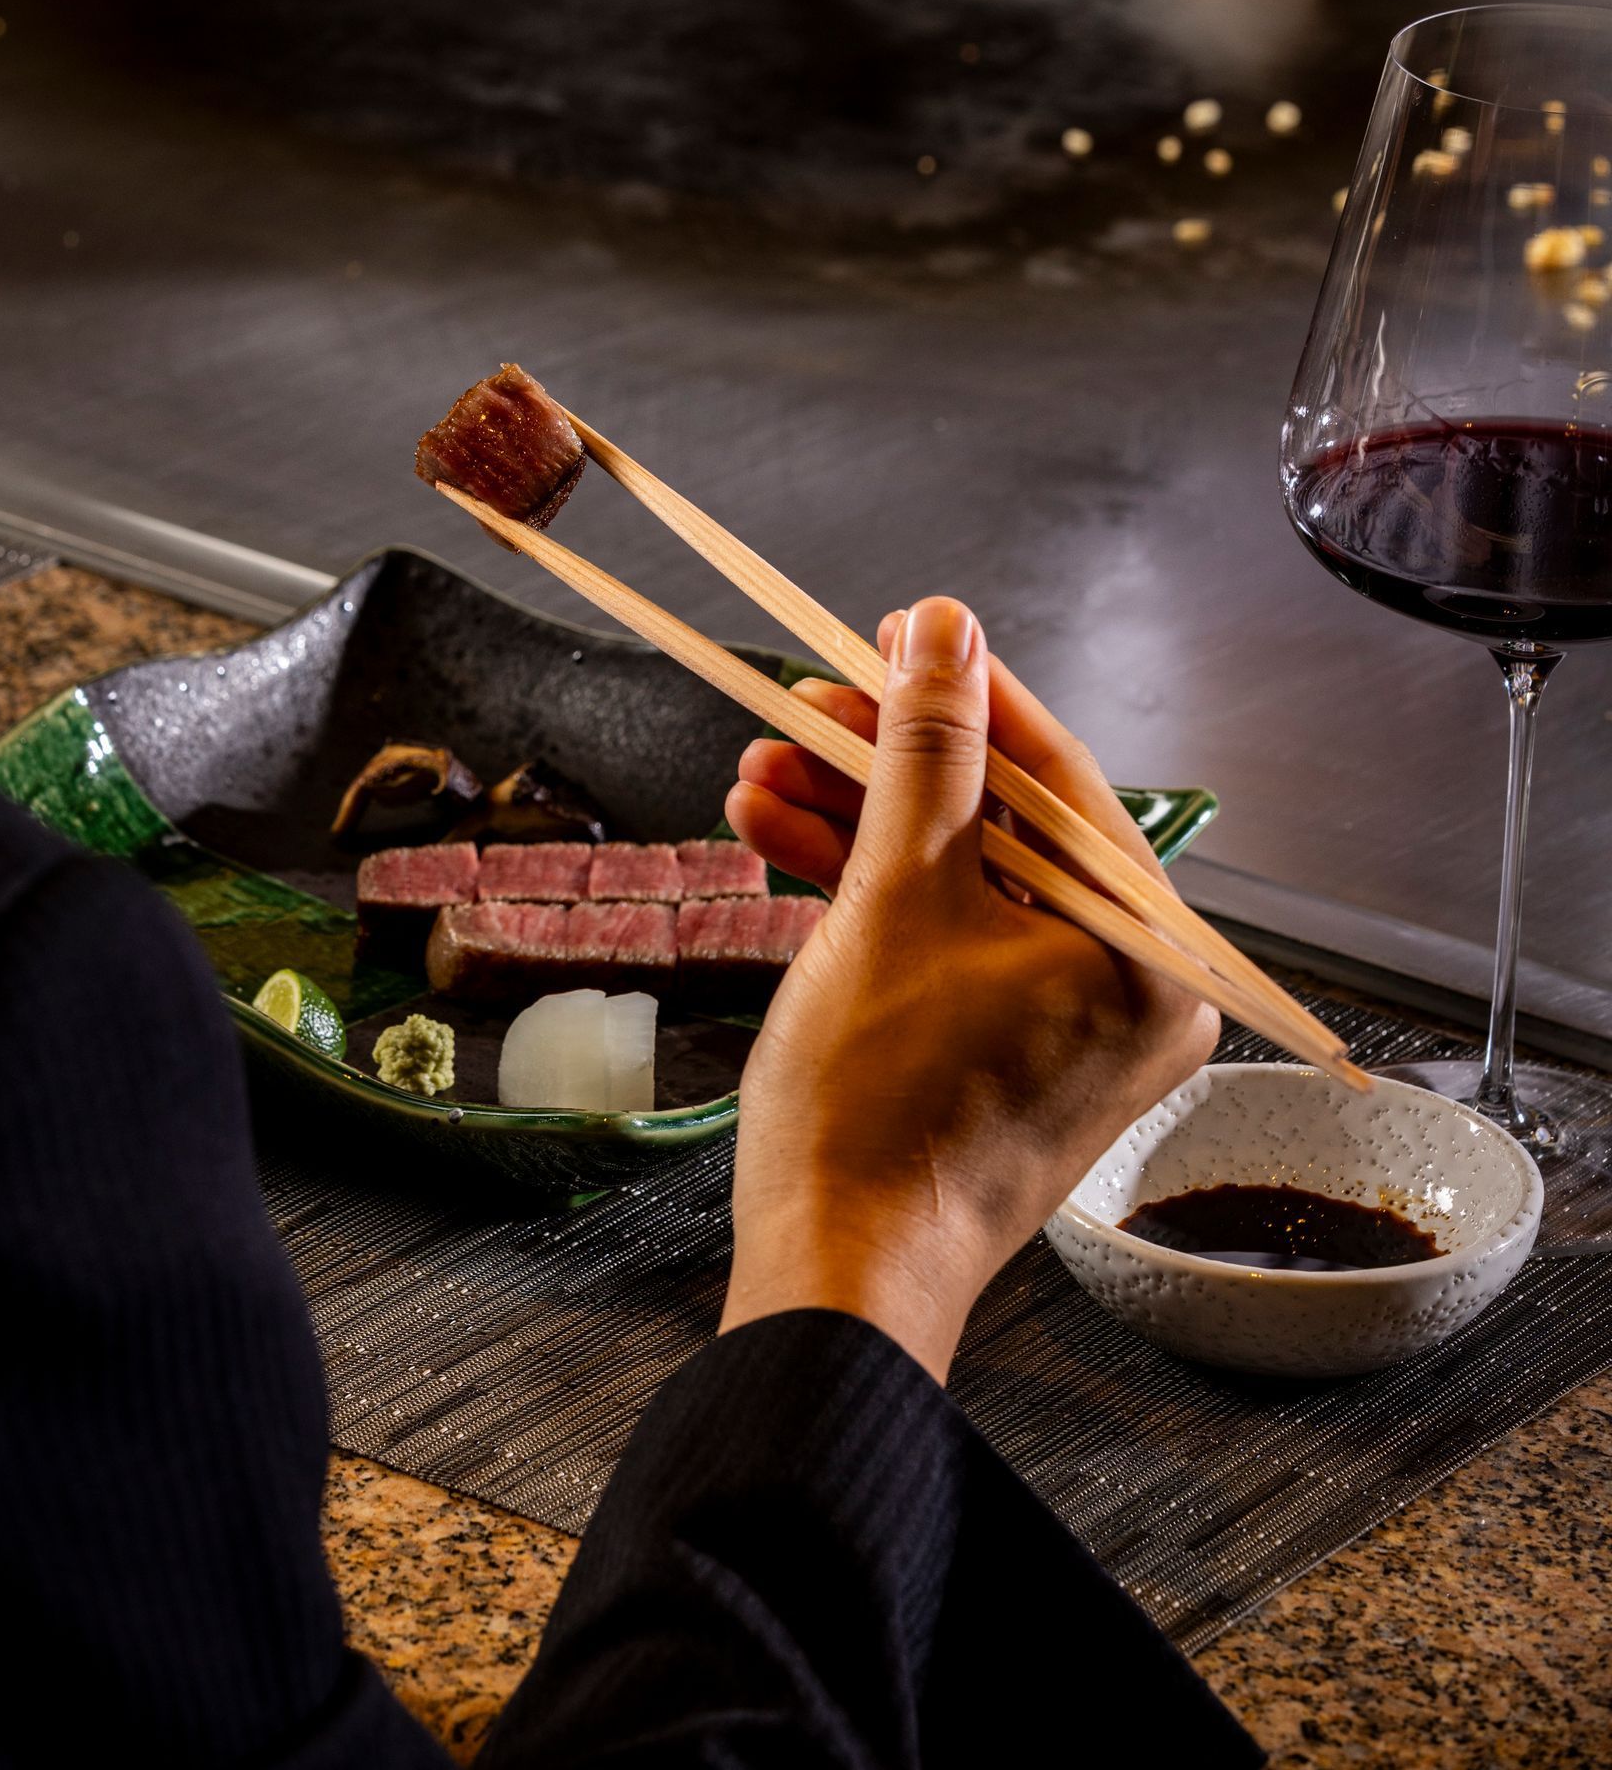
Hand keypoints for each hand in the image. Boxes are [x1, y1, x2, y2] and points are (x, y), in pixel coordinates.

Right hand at [718, 599, 1217, 1381]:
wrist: (832, 1275)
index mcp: (1146, 956)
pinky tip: (778, 837)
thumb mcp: (895, 893)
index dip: (967, 693)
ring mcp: (1066, 1027)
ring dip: (855, 820)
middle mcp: (1130, 992)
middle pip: (1001, 825)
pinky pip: (945, 939)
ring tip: (759, 769)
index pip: (1059, 778)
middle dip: (885, 762)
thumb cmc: (876, 1107)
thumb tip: (946, 630)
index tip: (899, 631)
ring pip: (958, 879)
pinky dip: (868, 893)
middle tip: (808, 701)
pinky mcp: (1003, 1051)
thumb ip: (928, 749)